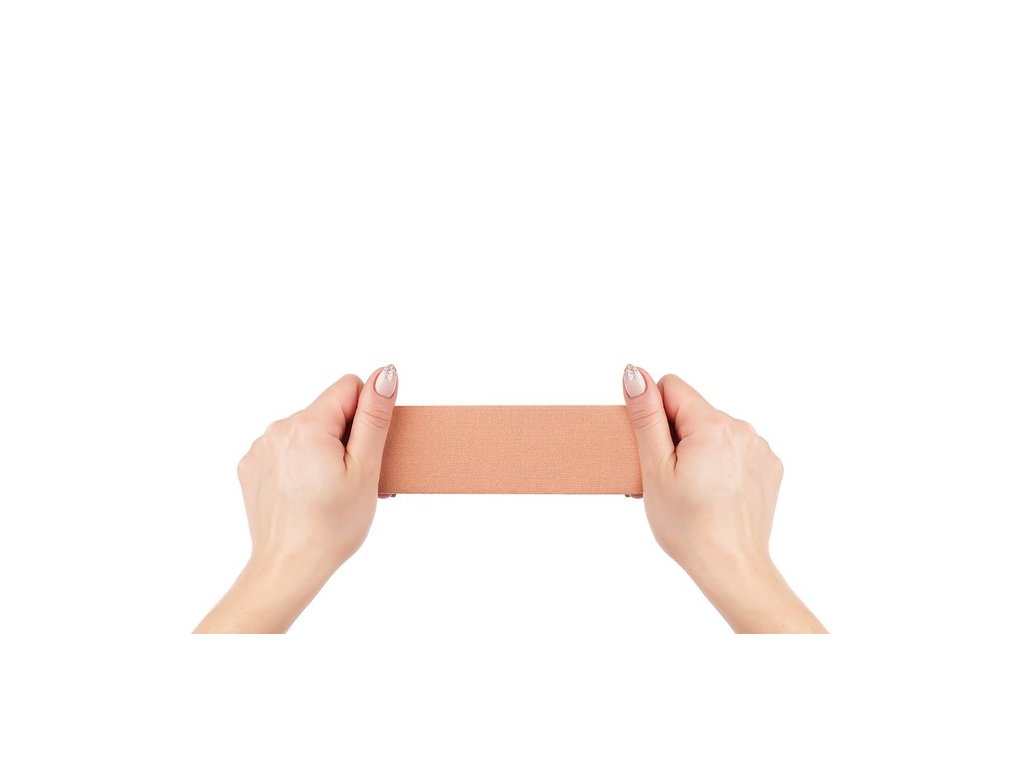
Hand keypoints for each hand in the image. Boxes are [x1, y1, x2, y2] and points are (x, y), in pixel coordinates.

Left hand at [195, 364, 398, 632]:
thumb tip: (384, 374)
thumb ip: (374, 417)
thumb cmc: (332, 526)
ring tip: (327, 489)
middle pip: (327, 410)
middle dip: (344, 435)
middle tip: (350, 477)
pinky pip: (285, 449)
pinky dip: (299, 463)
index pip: (349, 388)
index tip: (364, 451)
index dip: (366, 417)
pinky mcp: (251, 466)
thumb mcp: (365, 469)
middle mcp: (277, 428)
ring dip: (321, 449)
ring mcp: (260, 448)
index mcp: (307, 425)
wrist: (289, 567)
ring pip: (307, 430)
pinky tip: (305, 493)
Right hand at [622, 364, 825, 632]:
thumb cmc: (688, 526)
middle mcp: (742, 429)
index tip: (655, 452)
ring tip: (692, 488)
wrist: (731, 567)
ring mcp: (760, 448)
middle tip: (669, 477)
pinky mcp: (769, 467)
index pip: (672, 388)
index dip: (654, 417)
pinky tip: (714, 492)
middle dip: (675, 435)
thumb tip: (635, 373)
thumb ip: (645, 417)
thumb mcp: (655, 470)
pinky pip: (735, 449)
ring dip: (698, 449)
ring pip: (713, 430)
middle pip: (693, 411)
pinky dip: (721, 463)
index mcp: (713, 425)